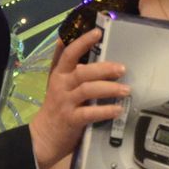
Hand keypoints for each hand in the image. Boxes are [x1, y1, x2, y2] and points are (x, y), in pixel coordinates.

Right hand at [29, 29, 129, 168]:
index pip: (69, 54)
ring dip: (109, 89)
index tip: (98, 32)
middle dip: (104, 69)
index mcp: (59, 75)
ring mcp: (65, 103)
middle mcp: (61, 86)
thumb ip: (68, 68)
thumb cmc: (57, 108)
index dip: (83, 42)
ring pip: (87, 90)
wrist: (42, 137)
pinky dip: (105, 110)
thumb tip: (67, 42)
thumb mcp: (59, 85)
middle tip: (122, 69)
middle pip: (82, 72)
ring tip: (126, 90)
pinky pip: (89, 113)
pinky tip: (118, 110)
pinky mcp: (70, 119)